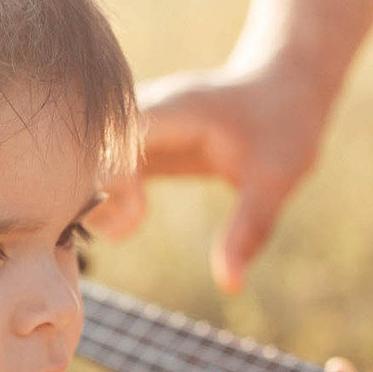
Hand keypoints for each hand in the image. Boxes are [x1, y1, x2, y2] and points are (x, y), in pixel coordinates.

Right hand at [95, 63, 336, 293]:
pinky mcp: (140, 142)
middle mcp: (146, 111)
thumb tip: (230, 284)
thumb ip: (250, 229)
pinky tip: (123, 228)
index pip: (114, 140)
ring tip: (119, 234)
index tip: (136, 220)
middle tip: (116, 236)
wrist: (284, 87)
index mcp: (173, 108)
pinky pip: (104, 166)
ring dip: (93, 197)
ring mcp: (139, 125)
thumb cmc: (283, 126)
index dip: (113, 182)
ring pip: (89, 157)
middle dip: (89, 193)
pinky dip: (105, 196)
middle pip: (88, 148)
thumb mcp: (277, 179)